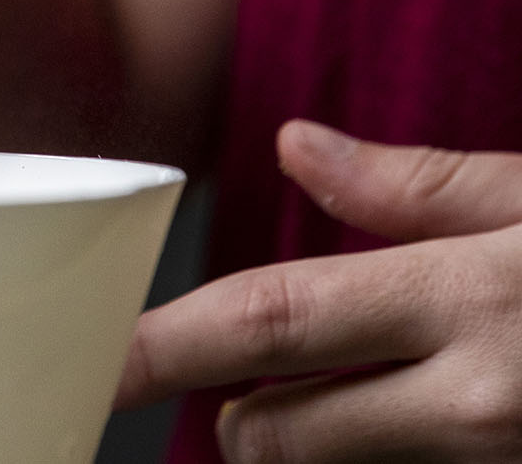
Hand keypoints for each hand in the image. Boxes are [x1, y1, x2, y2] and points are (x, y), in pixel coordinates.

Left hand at [116, 120, 521, 459]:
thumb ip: (425, 185)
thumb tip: (297, 145)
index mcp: (471, 300)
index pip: (270, 321)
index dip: (165, 346)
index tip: (98, 363)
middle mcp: (480, 405)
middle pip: (279, 435)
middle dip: (241, 416)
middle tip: (257, 382)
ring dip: (326, 443)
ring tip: (385, 389)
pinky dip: (395, 454)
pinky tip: (434, 417)